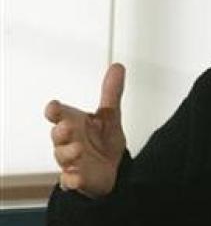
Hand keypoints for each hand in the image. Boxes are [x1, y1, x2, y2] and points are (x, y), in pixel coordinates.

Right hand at [44, 63, 126, 197]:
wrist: (111, 169)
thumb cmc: (102, 140)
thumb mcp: (110, 115)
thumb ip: (112, 92)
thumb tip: (118, 66)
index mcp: (73, 124)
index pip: (58, 115)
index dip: (55, 111)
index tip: (54, 106)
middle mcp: (68, 142)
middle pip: (57, 135)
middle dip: (60, 131)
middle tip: (68, 127)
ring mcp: (72, 161)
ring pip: (63, 157)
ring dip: (68, 153)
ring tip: (78, 149)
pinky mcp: (77, 179)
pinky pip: (70, 181)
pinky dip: (72, 180)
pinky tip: (76, 177)